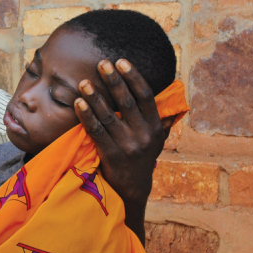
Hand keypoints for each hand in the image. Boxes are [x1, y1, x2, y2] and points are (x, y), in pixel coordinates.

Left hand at [74, 59, 167, 243]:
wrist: (132, 190)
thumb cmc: (141, 160)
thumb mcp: (157, 142)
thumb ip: (163, 123)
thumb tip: (175, 105)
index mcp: (156, 127)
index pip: (146, 96)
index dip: (133, 77)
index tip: (121, 62)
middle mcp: (144, 135)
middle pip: (127, 103)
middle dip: (114, 81)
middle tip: (102, 63)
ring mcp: (128, 146)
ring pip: (109, 116)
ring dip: (95, 97)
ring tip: (84, 82)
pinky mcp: (112, 156)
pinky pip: (97, 132)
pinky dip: (87, 116)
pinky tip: (78, 103)